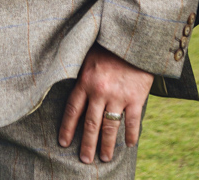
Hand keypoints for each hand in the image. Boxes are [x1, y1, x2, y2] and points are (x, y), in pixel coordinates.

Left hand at [58, 44, 152, 163]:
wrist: (134, 39)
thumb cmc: (107, 45)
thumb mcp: (87, 55)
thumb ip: (78, 72)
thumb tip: (62, 81)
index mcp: (85, 81)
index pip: (72, 110)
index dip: (67, 128)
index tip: (64, 143)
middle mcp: (100, 92)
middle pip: (91, 125)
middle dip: (87, 145)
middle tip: (84, 160)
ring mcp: (118, 96)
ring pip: (110, 128)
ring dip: (107, 145)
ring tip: (104, 158)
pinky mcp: (136, 98)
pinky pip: (133, 122)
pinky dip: (131, 135)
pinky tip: (128, 144)